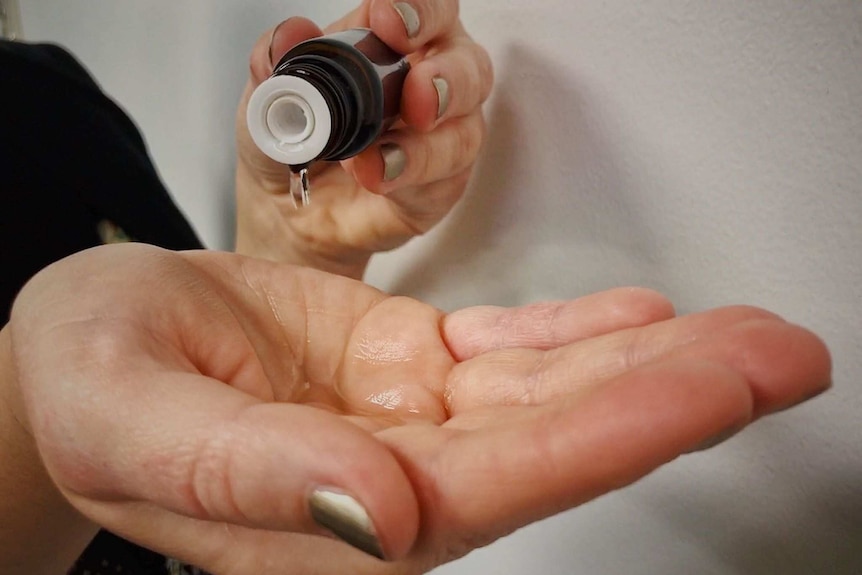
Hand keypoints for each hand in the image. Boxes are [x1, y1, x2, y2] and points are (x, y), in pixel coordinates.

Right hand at [4, 245, 829, 573]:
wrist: (78, 346)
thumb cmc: (88, 386)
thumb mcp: (136, 423)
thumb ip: (255, 478)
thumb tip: (382, 517)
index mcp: (336, 520)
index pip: (502, 482)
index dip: (614, 433)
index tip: (715, 387)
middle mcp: (390, 478)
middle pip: (553, 440)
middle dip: (674, 398)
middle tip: (779, 355)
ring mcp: (401, 418)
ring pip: (542, 392)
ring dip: (642, 358)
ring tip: (740, 332)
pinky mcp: (396, 364)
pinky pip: (501, 350)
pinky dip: (571, 334)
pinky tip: (638, 322)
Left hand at [235, 0, 492, 278]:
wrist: (286, 214)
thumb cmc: (291, 143)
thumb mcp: (267, 99)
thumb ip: (274, 63)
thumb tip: (289, 35)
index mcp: (392, 44)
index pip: (431, 10)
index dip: (422, 11)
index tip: (391, 23)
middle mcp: (429, 82)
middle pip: (470, 67)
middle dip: (449, 79)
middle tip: (418, 95)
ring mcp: (441, 138)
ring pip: (465, 131)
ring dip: (425, 147)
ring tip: (377, 160)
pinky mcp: (440, 187)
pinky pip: (446, 181)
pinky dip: (411, 177)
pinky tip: (379, 177)